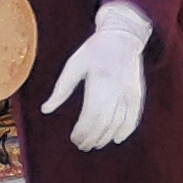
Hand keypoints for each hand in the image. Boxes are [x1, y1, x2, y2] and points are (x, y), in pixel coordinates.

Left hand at [42, 4, 153, 151]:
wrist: (122, 37)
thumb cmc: (93, 51)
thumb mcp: (73, 66)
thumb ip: (61, 90)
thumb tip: (45, 110)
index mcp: (99, 83)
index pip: (91, 116)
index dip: (82, 132)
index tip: (74, 138)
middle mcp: (116, 90)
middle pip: (104, 124)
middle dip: (92, 138)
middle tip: (82, 145)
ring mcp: (129, 93)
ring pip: (119, 123)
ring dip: (106, 137)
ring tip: (95, 144)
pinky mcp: (137, 93)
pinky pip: (134, 117)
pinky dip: (126, 131)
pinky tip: (116, 139)